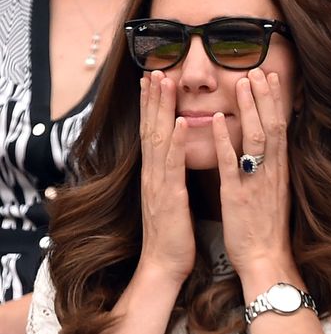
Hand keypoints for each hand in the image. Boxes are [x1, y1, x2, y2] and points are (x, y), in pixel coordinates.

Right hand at [138, 71, 194, 282]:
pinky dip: (173, 143)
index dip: (152, 105)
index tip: (154, 79)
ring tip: (162, 81)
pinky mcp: (169, 198)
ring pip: (157, 139)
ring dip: (159, 109)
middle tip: (154, 68)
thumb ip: (172, 175)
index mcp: (155, 174)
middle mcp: (152, 174)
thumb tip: (176, 158)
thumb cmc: (172, 233)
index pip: (152, 132)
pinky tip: (177, 122)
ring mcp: (158, 184)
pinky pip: (172, 166)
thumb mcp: (172, 198)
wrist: (164, 265)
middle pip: (150, 128)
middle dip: (152, 97)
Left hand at [212, 68, 294, 279]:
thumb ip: (272, 169)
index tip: (270, 78)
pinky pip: (232, 164)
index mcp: (279, 171)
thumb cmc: (267, 228)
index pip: (281, 128)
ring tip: (243, 83)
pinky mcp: (238, 197)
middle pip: (272, 126)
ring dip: (250, 109)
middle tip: (259, 69)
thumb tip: (270, 149)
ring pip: (257, 139)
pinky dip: (226, 141)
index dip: (275, 102)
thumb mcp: (274, 193)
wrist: (266, 258)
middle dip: (265, 97)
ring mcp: (256, 183)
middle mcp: (271, 172)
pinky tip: (219, 121)